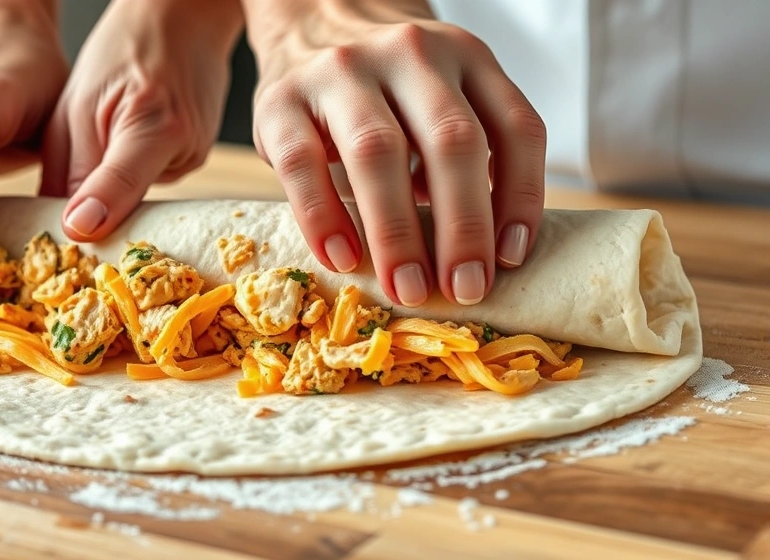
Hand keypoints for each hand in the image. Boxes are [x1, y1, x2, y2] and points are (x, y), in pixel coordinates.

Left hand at [39, 0, 242, 240]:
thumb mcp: (78, 102)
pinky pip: (149, 184)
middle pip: (131, 208)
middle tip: (63, 221)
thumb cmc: (124, 50)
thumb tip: (66, 227)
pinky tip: (122, 148)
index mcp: (154, 123)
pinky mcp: (196, 161)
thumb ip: (69, 168)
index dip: (95, 214)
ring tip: (98, 156)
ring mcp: (195, 158)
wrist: (182, 20)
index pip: (121, 184)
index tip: (74, 234)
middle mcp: (185, 147)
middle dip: (97, 216)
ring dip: (110, 194)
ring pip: (139, 198)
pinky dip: (128, 179)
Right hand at [243, 0, 545, 306]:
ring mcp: (341, 70)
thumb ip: (464, 154)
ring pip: (377, 151)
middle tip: (463, 289)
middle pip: (451, 141)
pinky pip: (304, 163)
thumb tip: (482, 256)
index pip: (513, 129)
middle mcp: (409, 53)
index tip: (509, 260)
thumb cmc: (386, 88)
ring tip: (406, 287)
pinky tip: (342, 258)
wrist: (311, 22)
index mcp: (466, 56)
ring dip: (397, 231)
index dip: (520, 199)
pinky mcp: (282, 98)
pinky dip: (324, 216)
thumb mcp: (440, 98)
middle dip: (462, 226)